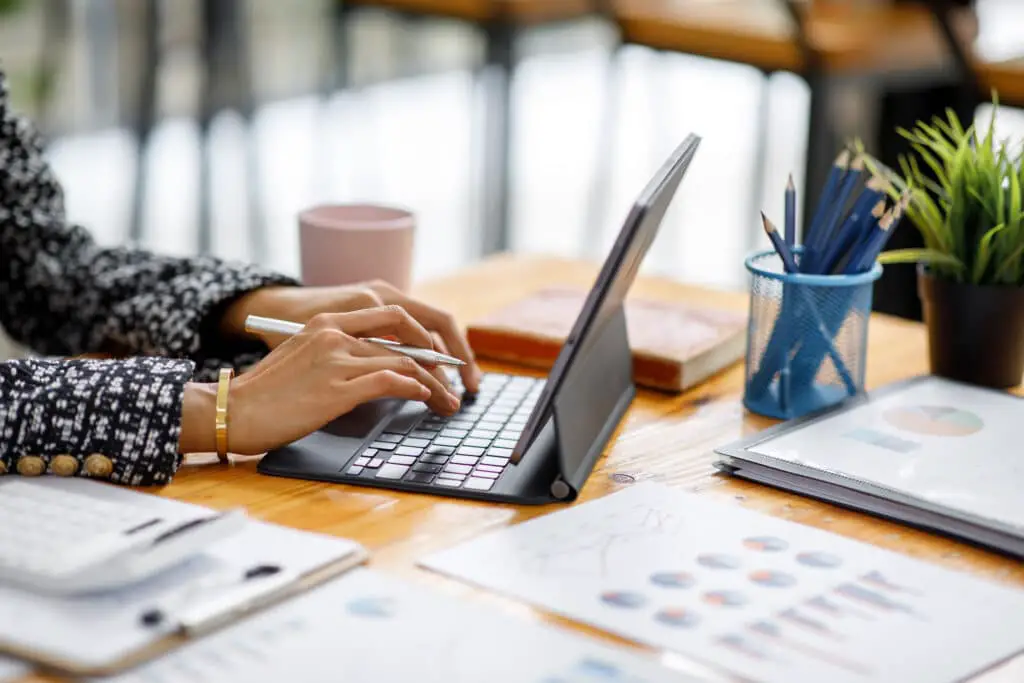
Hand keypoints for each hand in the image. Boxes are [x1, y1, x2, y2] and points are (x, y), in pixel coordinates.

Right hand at [179, 307, 461, 455]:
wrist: (233, 410)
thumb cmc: (269, 394)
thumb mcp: (306, 359)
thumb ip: (341, 354)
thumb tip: (384, 371)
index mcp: (328, 321)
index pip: (393, 317)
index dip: (424, 337)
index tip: (440, 359)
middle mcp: (335, 331)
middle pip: (407, 335)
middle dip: (439, 358)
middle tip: (454, 382)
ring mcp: (337, 357)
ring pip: (405, 362)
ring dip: (434, 384)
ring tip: (448, 403)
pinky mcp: (337, 386)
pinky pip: (392, 381)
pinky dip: (416, 390)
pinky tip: (426, 400)